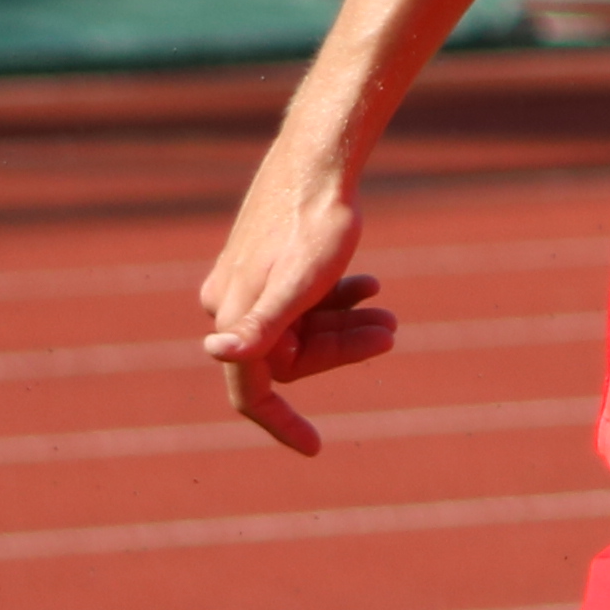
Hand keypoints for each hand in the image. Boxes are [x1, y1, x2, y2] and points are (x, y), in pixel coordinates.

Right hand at [197, 160, 400, 455]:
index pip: (253, 392)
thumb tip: (218, 353)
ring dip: (346, 326)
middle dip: (340, 351)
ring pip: (302, 326)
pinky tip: (372, 287)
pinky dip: (338, 299)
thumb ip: (263, 324)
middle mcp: (233, 304)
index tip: (315, 449)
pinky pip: (303, 299)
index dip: (282, 423)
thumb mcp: (300, 282)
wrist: (320, 159)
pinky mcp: (270, 263)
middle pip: (292, 354)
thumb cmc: (314, 223)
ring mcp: (250, 283)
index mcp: (235, 317)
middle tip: (391, 333)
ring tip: (389, 314)